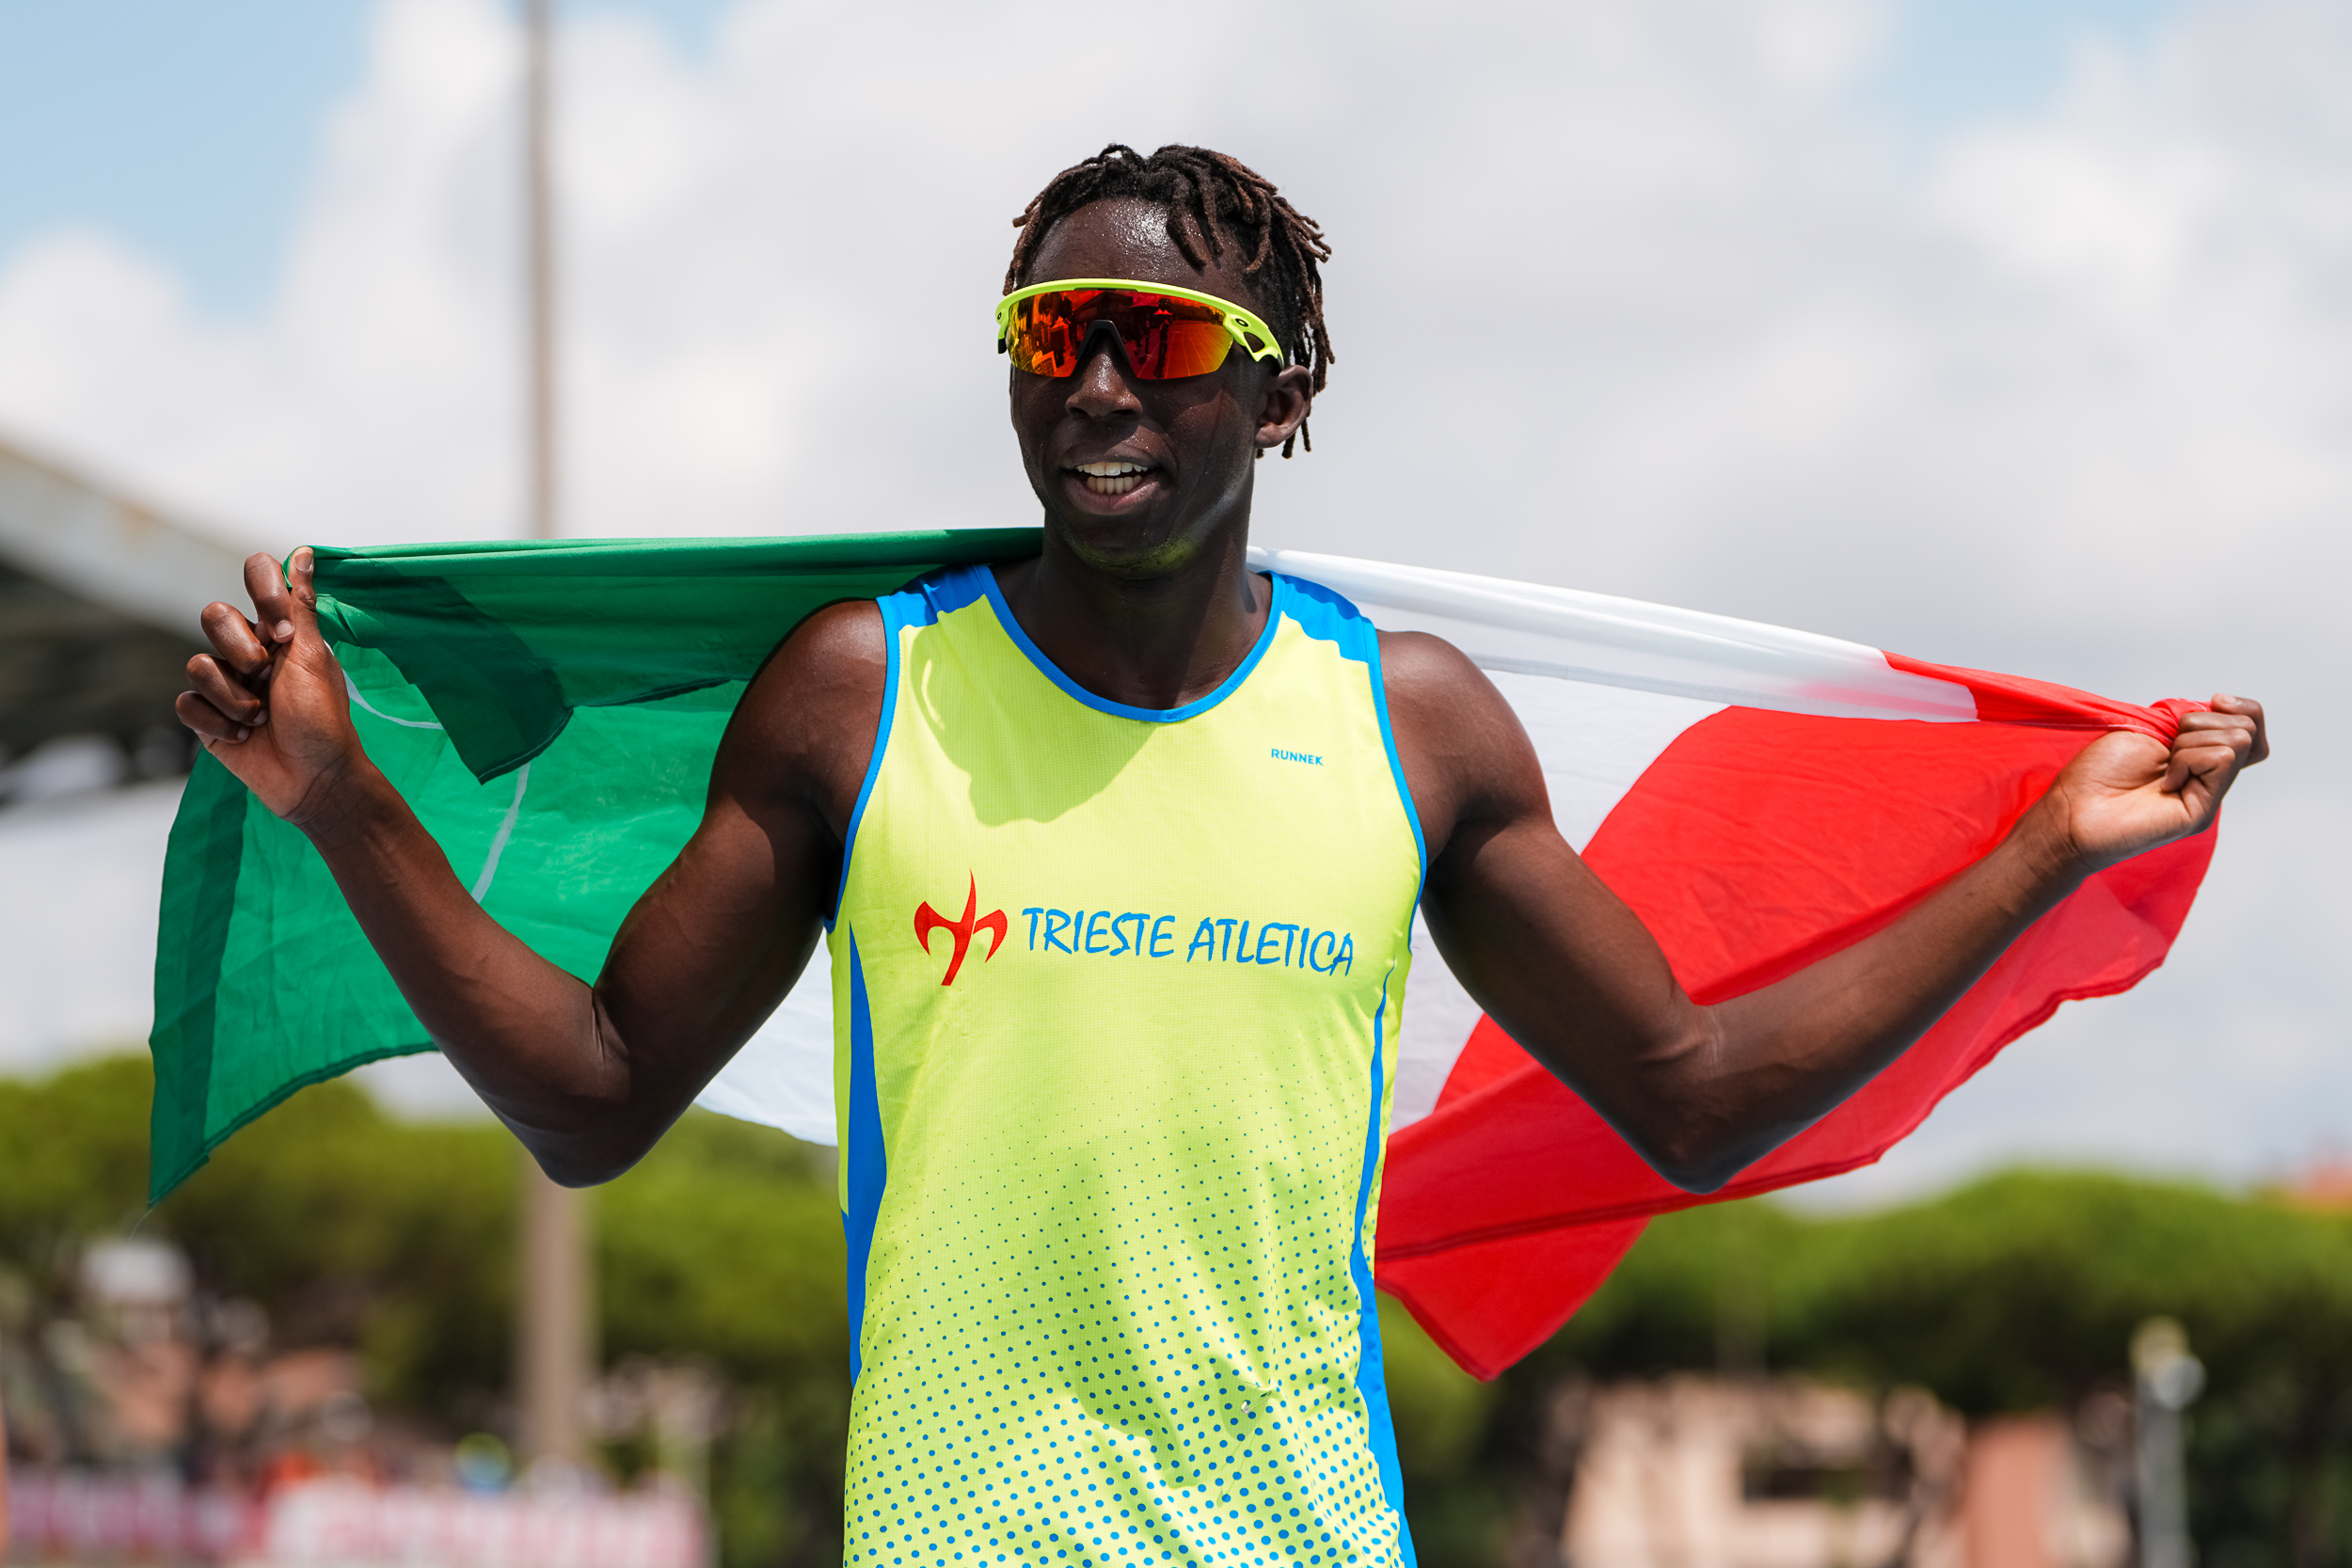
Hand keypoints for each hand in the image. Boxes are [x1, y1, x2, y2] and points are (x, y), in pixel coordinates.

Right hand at [176, 549, 370, 825]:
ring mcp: (225, 683)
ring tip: (263, 718)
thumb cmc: (322, 719)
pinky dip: (217, 722)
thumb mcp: (314, 657)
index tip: (284, 629)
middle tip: (268, 676)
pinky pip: (186, 703)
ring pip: (198, 665)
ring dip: (236, 698)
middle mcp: (248, 650)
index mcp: (280, 630)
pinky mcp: (205, 716)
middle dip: (242, 651)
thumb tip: (306, 553)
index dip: (262, 593)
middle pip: (213, 616)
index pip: (256, 577)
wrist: (314, 779)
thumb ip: (301, 605)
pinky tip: (243, 737)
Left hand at [2039, 695, 2267, 873]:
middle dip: (2202, 723)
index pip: (2252, 724)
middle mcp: (2211, 776)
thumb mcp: (2151, 727)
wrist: (2073, 810)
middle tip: (2167, 748)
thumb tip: (2223, 706)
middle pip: (2247, 729)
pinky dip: (2187, 759)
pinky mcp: (2204, 810)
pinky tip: (2165, 782)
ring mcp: (2210, 795)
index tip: (2215, 700)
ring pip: (2237, 740)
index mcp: (2199, 754)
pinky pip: (2221, 759)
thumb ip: (2191, 718)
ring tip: (2162, 768)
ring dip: (2189, 742)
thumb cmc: (2100, 771)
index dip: (2241, 707)